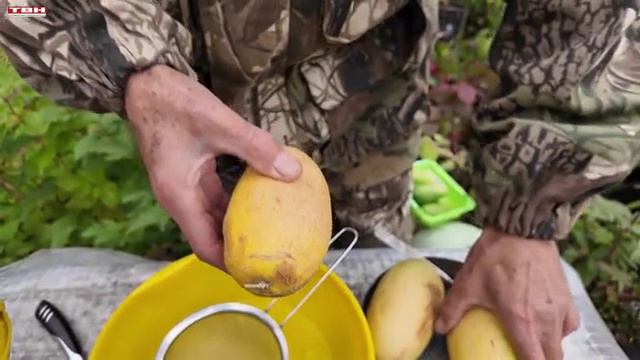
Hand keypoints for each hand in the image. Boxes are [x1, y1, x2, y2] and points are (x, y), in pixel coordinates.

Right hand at [124, 65, 300, 268]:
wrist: (144, 83)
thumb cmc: (174, 103)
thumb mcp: (220, 124)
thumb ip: (256, 148)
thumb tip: (292, 172)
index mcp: (180, 197)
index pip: (205, 247)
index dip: (231, 264)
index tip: (259, 271)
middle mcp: (180, 199)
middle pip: (211, 237)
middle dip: (240, 249)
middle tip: (273, 254)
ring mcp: (184, 187)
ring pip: (214, 218)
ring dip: (239, 226)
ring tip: (271, 232)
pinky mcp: (190, 174)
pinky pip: (215, 198)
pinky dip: (235, 203)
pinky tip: (258, 198)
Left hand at [434, 228, 579, 359]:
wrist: (522, 230)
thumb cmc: (496, 256)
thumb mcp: (468, 284)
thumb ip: (453, 309)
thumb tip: (440, 327)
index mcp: (522, 322)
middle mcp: (545, 320)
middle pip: (552, 356)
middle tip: (524, 355)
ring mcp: (560, 309)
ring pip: (561, 342)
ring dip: (549, 347)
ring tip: (534, 343)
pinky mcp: (568, 296)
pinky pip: (569, 324)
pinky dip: (559, 329)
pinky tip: (545, 322)